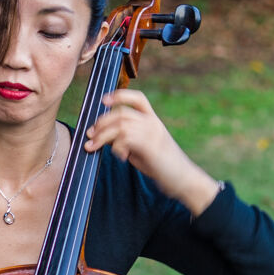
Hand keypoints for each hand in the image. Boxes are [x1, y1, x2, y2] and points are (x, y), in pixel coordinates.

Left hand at [84, 89, 220, 216]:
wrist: (183, 179)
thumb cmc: (161, 166)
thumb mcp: (140, 149)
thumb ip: (124, 140)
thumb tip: (100, 137)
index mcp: (153, 120)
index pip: (137, 99)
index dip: (120, 95)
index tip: (103, 100)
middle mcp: (153, 123)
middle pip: (121, 113)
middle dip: (101, 123)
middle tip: (90, 135)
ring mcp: (153, 133)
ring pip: (121, 125)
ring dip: (102, 136)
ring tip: (94, 146)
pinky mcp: (151, 147)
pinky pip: (126, 138)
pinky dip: (117, 147)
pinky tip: (121, 157)